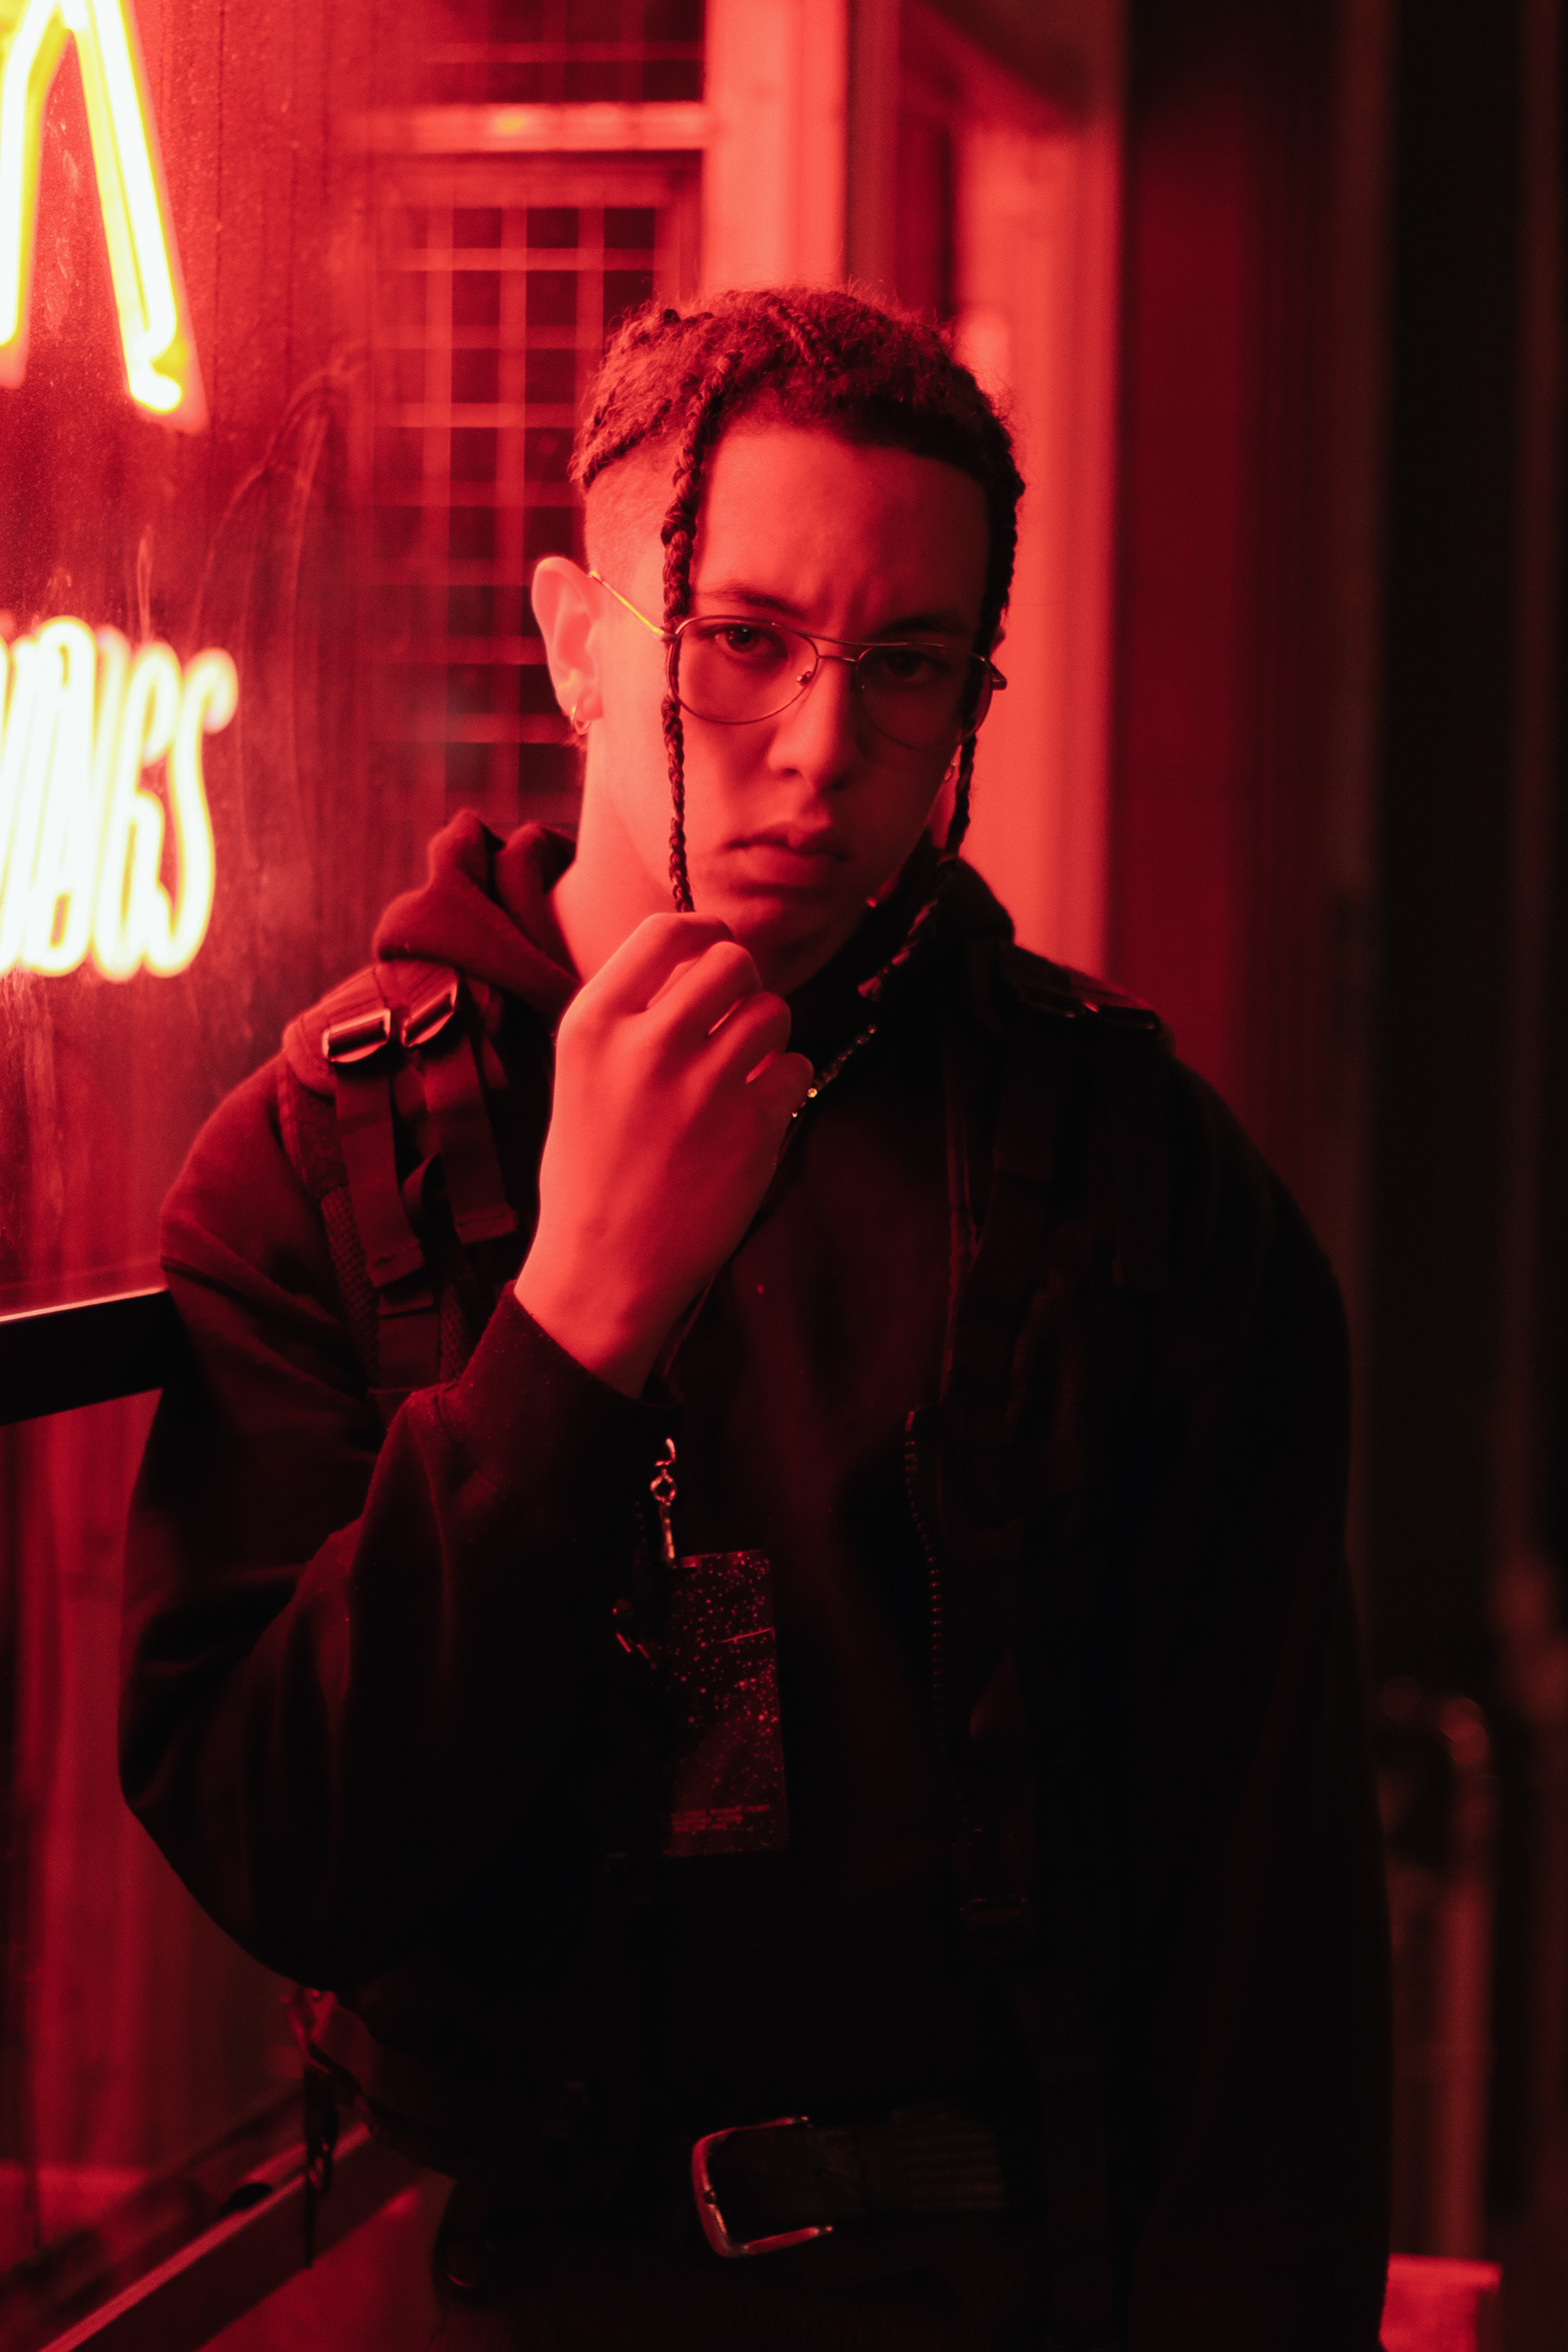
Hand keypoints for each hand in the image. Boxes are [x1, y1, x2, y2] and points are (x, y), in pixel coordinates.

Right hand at [515, 915, 812, 1395]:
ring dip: (770, 1035)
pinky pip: (796, 1068)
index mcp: (594, 1024)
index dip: (705, 933)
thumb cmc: (592, 1171)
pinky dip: (786, 1084)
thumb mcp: (581, 1074)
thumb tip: (701, 959)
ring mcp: (703, 1087)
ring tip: (744, 1071)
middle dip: (746, 984)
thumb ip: (632, 1015)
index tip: (716, 949)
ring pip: (774, 1012)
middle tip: (737, 1018)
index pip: (666, 931)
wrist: (604, 1267)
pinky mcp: (752, 1129)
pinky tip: (756, 1112)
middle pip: (733, 962)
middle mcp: (647, 1044)